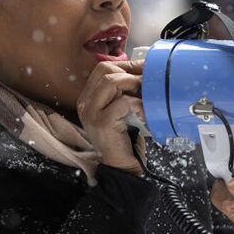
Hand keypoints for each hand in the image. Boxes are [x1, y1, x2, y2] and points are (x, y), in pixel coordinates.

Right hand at [77, 60, 145, 174]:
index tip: (145, 70)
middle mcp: (85, 102)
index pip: (103, 68)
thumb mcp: (122, 111)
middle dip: (131, 71)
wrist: (121, 168)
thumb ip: (125, 92)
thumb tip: (144, 71)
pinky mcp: (102, 122)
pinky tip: (145, 114)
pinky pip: (123, 102)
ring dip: (135, 84)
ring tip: (147, 95)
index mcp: (89, 97)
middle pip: (105, 69)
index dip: (127, 65)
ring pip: (111, 81)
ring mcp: (91, 112)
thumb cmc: (125, 139)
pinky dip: (138, 104)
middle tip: (148, 82)